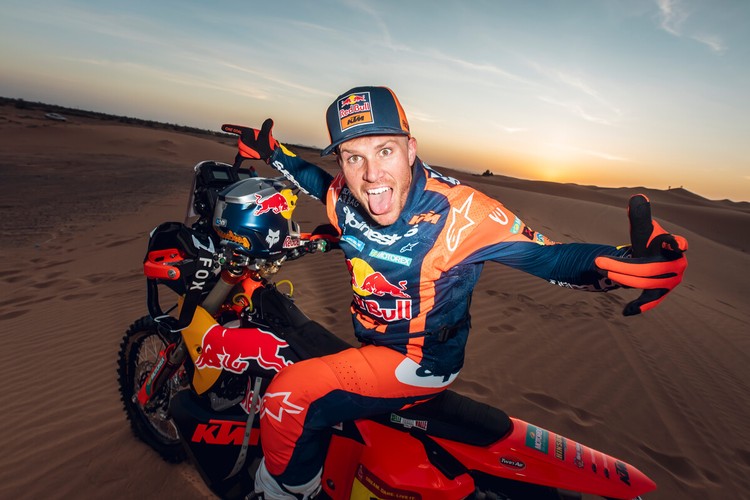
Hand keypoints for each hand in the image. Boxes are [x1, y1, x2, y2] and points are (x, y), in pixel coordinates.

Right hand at [221, 118, 278, 161]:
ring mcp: (243, 147)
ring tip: (257, 153)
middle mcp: (244, 139)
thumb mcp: (266, 134)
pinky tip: (234, 168)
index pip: (238, 129)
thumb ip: (266, 128)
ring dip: (250, 154)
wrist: (270, 152)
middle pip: (241, 144)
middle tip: (257, 149)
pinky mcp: (244, 154)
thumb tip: (269, 120)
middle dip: (249, 148)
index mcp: (247, 132)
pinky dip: (236, 164)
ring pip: (242, 152)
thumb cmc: (267, 141)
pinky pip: (238, 159)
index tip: (223, 127)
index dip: (230, 128)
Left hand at [595, 194, 687, 315]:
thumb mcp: (642, 227)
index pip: (676, 243)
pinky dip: (640, 306)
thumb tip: (637, 199)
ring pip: (644, 283)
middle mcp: (676, 265)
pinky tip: (625, 311)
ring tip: (603, 271)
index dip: (676, 243)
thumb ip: (640, 214)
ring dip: (622, 278)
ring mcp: (670, 281)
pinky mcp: (661, 293)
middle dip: (622, 266)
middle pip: (648, 269)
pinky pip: (651, 302)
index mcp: (673, 246)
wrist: (650, 258)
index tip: (677, 244)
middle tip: (597, 261)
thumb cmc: (647, 241)